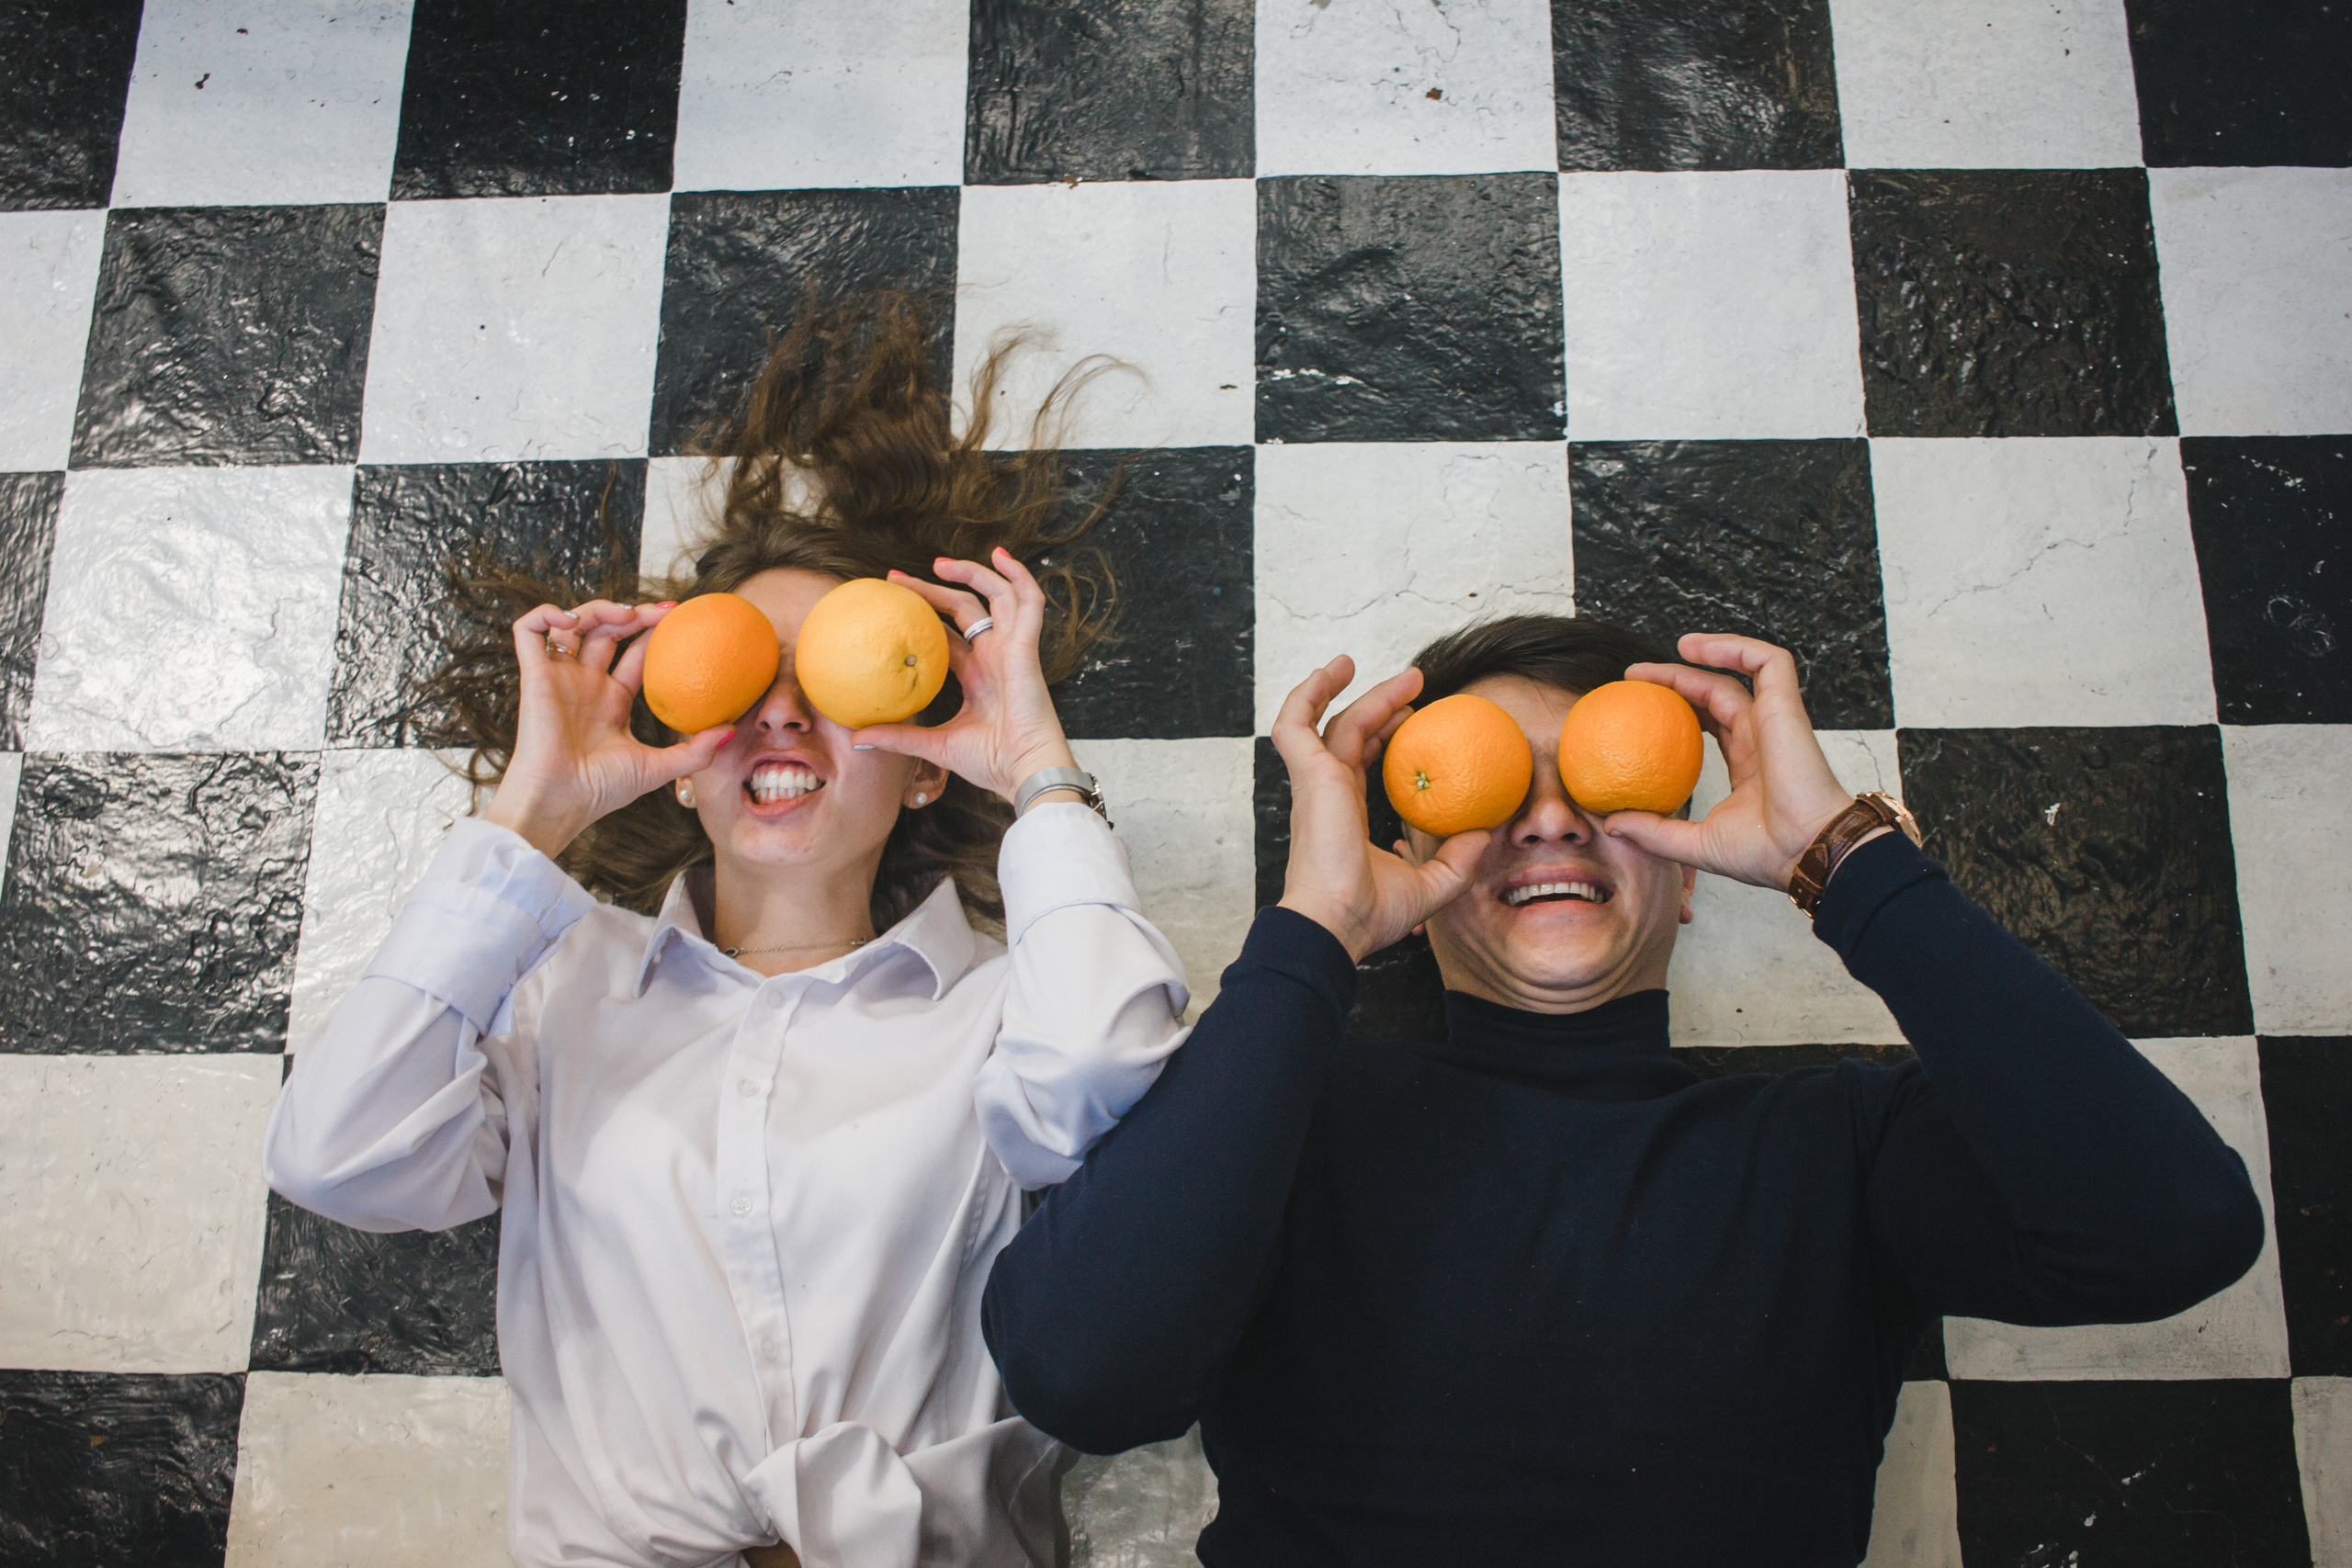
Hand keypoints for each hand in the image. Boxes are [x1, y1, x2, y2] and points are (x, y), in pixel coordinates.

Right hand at [481, 600, 736, 858]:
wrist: (560, 801)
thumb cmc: (602, 790)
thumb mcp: (658, 768)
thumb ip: (695, 751)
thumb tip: (733, 729)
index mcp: (612, 700)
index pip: (636, 653)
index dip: (654, 632)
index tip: (681, 619)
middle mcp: (586, 683)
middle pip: (607, 631)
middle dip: (633, 613)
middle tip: (664, 612)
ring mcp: (560, 677)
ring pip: (572, 624)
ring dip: (597, 608)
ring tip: (626, 615)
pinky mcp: (534, 675)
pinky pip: (528, 631)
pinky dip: (546, 613)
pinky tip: (572, 620)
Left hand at [851, 548, 1078, 804]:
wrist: (1024, 772)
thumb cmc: (990, 762)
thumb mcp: (934, 745)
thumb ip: (898, 736)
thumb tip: (856, 738)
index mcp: (977, 675)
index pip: (947, 634)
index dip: (922, 615)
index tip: (890, 603)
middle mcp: (995, 656)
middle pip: (964, 608)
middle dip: (933, 588)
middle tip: (895, 578)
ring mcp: (1013, 649)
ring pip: (998, 596)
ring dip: (973, 573)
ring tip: (939, 562)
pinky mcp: (1027, 647)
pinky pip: (1029, 602)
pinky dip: (1020, 576)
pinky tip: (1001, 556)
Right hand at [1270, 658, 1488, 962]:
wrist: (1336, 923)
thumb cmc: (1370, 914)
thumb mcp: (1432, 885)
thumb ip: (1459, 859)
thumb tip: (1487, 831)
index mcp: (1345, 813)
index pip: (1360, 761)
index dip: (1384, 735)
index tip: (1415, 719)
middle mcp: (1327, 794)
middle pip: (1350, 734)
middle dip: (1380, 704)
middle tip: (1415, 685)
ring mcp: (1315, 783)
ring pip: (1329, 721)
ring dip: (1351, 689)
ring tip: (1379, 668)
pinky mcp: (1309, 775)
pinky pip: (1295, 724)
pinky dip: (1307, 693)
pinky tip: (1332, 672)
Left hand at [1598, 633, 1858, 891]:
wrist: (1807, 852)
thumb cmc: (1766, 854)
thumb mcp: (1695, 843)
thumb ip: (1653, 832)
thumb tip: (1609, 823)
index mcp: (1747, 764)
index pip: (1708, 724)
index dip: (1675, 710)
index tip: (1633, 708)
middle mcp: (1760, 738)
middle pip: (1714, 694)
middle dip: (1676, 680)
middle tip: (1633, 678)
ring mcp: (1774, 720)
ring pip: (1739, 671)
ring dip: (1702, 656)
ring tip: (1665, 653)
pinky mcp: (1786, 706)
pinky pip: (1767, 662)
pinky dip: (1734, 647)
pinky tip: (1693, 648)